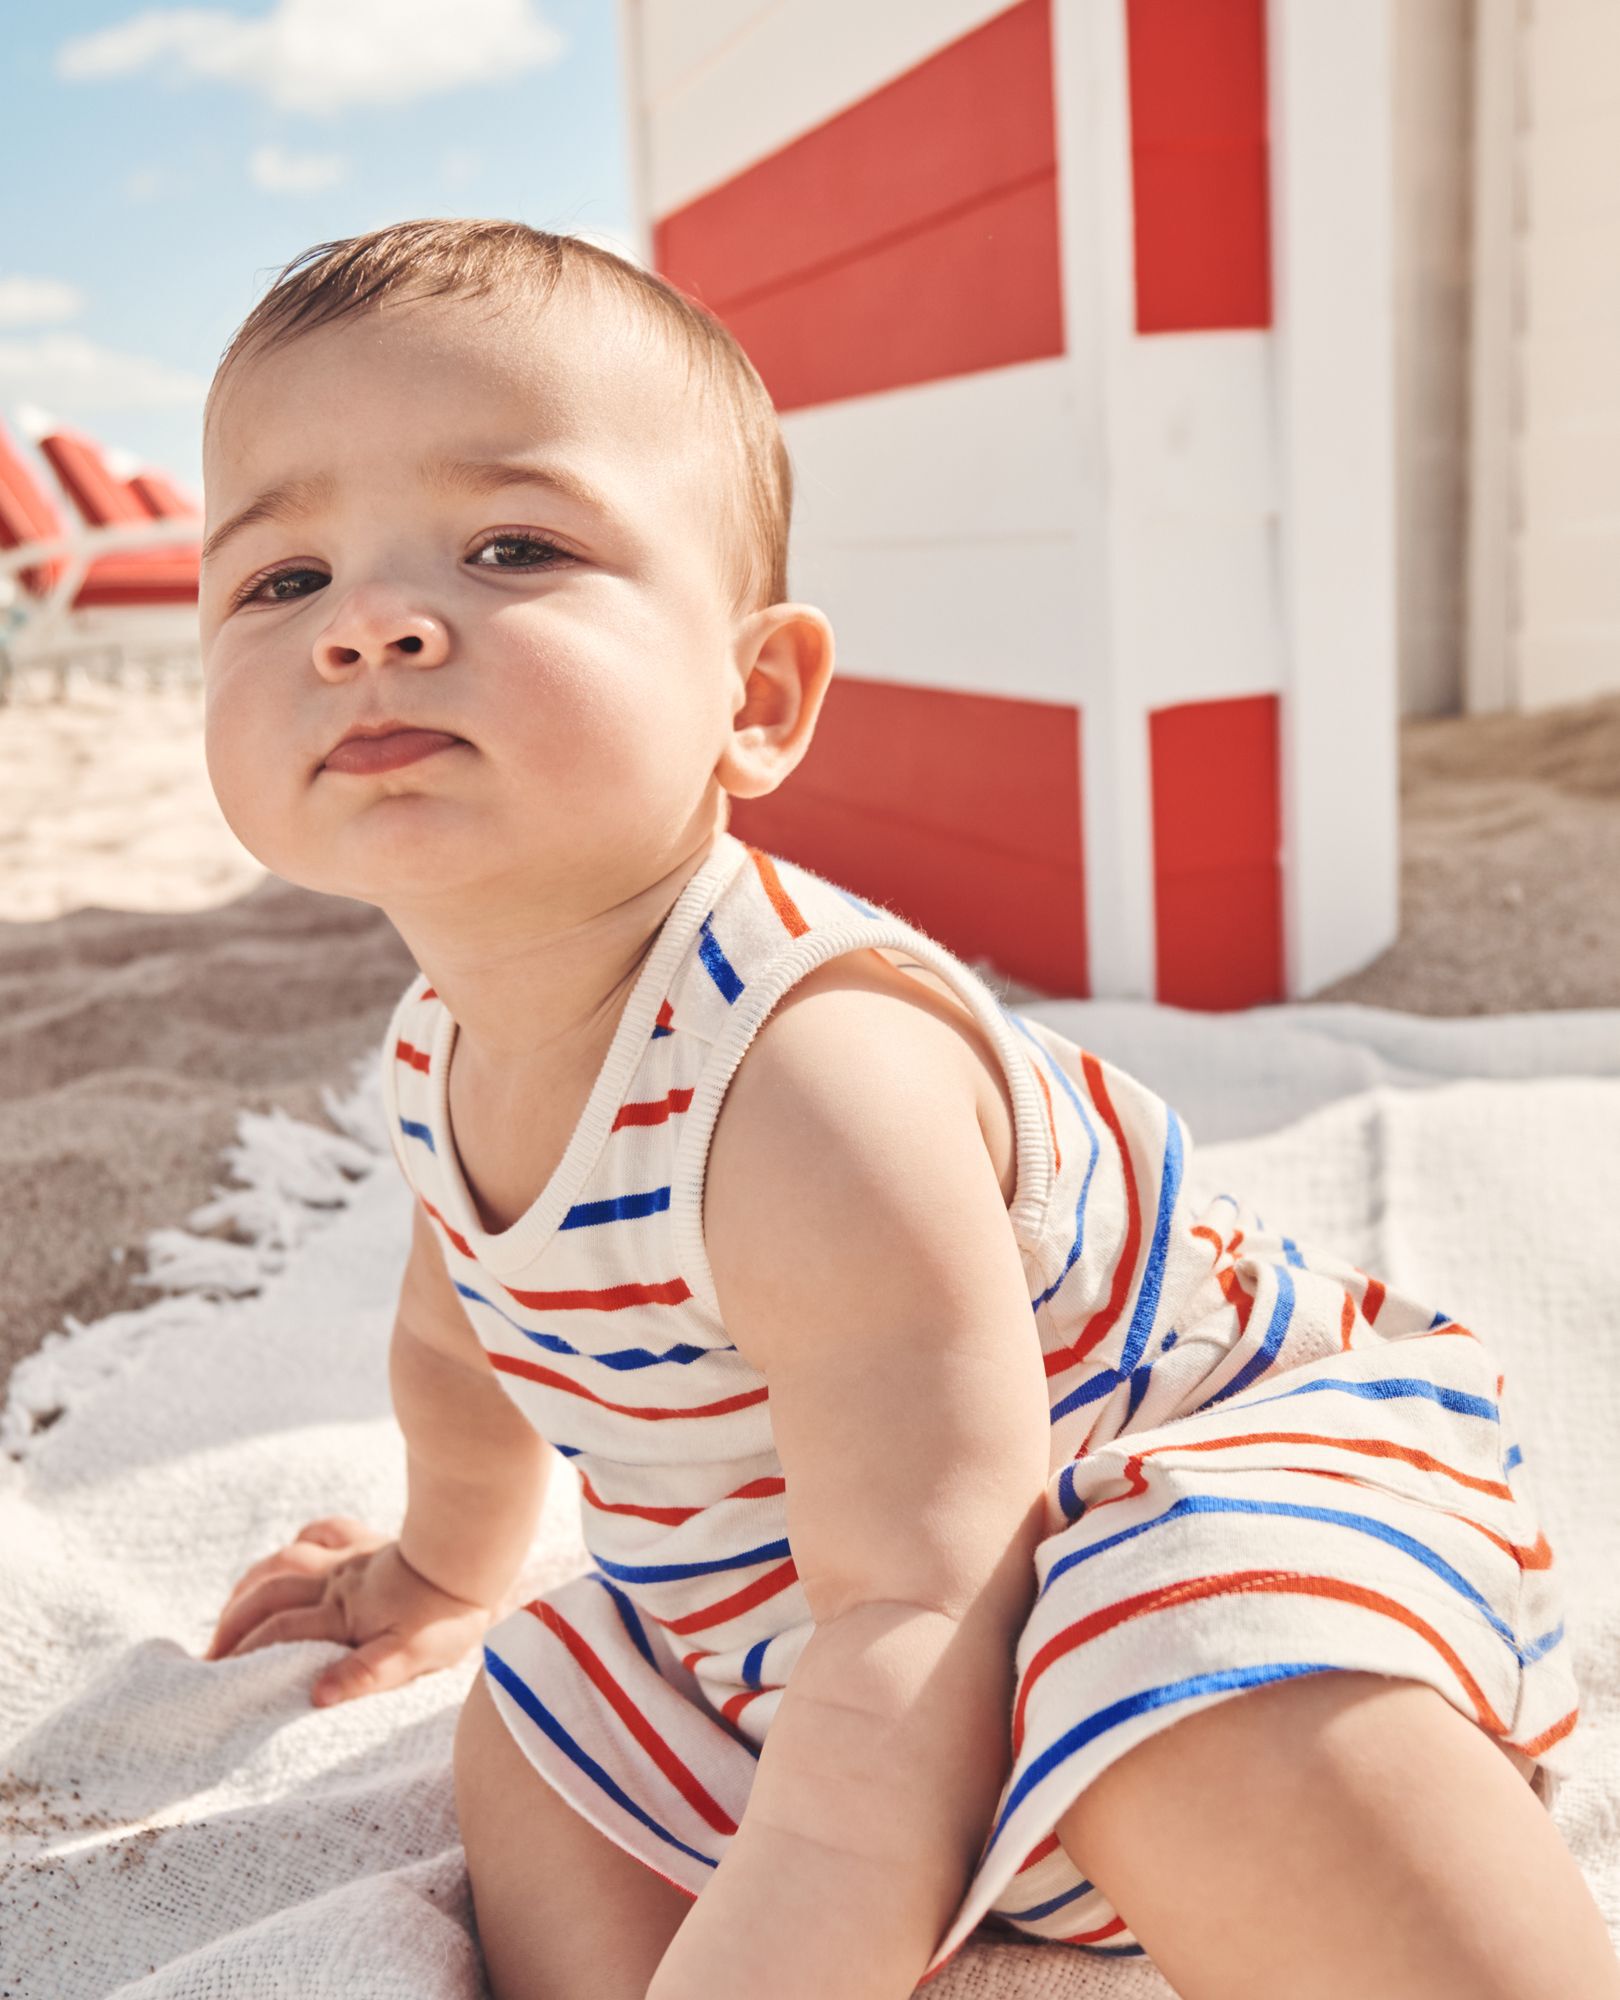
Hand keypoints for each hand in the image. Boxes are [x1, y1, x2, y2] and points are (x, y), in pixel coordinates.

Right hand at [203, 1514, 500, 1706]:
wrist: (475, 1559)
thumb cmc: (447, 1615)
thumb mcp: (412, 1657)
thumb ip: (363, 1675)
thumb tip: (316, 1696)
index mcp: (341, 1614)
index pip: (278, 1634)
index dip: (243, 1654)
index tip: (215, 1675)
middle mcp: (335, 1581)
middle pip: (267, 1594)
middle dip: (233, 1621)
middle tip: (211, 1649)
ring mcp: (349, 1557)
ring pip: (284, 1561)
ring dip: (251, 1584)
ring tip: (232, 1607)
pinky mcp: (367, 1542)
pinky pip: (323, 1531)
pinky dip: (301, 1540)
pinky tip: (292, 1551)